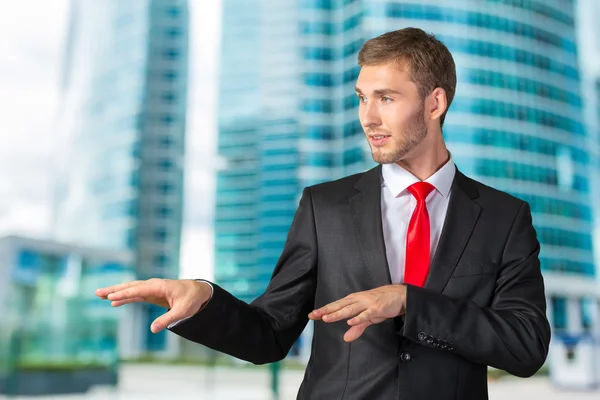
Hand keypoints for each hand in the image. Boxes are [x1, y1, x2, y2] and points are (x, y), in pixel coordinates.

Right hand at [95, 278, 210, 332]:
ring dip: (116, 292)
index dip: (124, 294)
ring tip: (100, 295)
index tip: (111, 296)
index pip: (139, 290)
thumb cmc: (191, 299)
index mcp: (160, 286)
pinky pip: (135, 295)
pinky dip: (125, 297)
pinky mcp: (152, 294)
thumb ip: (167, 320)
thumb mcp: (182, 311)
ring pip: (131, 289)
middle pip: (131, 286)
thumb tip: (153, 329)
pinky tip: (114, 302)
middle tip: (98, 292)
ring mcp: (152, 288)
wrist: (198, 291)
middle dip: (114, 289)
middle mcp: (153, 285)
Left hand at [308, 285, 406, 341]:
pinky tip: (350, 322)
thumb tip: (346, 338)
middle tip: (313, 315)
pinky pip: (366, 314)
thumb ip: (357, 327)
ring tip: (326, 318)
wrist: (399, 295)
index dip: (324, 310)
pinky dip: (358, 318)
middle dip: (325, 310)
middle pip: (339, 306)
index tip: (312, 315)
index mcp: (354, 301)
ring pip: (349, 309)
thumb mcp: (368, 317)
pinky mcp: (376, 308)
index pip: (336, 306)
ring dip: (338, 313)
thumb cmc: (381, 304)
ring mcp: (366, 303)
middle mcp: (357, 300)